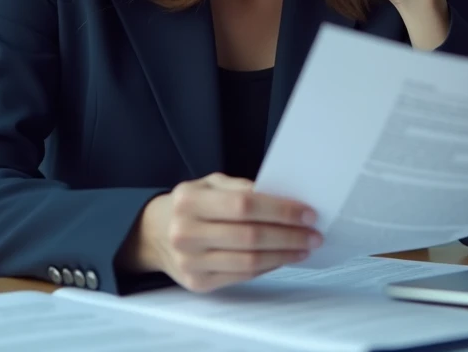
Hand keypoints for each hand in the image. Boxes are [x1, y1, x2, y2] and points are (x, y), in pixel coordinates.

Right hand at [126, 173, 320, 291]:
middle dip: (289, 236)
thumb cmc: (191, 204)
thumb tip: (284, 199)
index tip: (307, 213)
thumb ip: (242, 188)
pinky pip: (242, 276)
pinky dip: (267, 267)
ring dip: (284, 255)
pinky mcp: (197, 283)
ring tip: (304, 247)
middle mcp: (185, 232)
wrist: (154, 233)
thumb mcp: (209, 183)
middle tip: (313, 233)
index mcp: (189, 200)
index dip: (280, 210)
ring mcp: (190, 261)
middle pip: (250, 237)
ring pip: (249, 261)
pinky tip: (282, 258)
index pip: (244, 205)